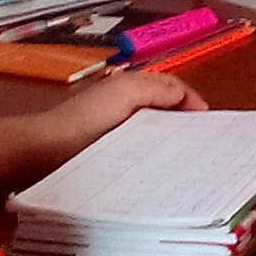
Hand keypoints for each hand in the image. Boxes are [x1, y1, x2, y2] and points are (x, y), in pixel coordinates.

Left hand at [36, 71, 206, 163]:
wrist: (45, 151)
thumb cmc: (86, 120)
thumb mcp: (125, 94)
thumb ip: (158, 89)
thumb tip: (187, 99)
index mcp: (131, 86)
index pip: (173, 88)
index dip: (193, 101)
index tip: (210, 125)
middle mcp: (126, 104)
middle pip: (166, 108)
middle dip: (186, 121)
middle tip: (205, 145)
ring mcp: (117, 128)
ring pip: (154, 130)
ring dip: (171, 140)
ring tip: (187, 160)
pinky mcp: (110, 151)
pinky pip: (141, 149)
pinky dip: (155, 154)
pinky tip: (160, 169)